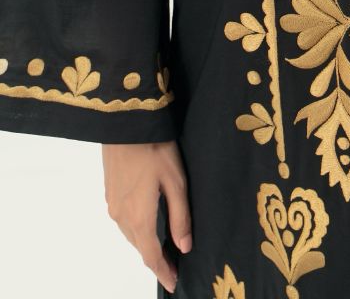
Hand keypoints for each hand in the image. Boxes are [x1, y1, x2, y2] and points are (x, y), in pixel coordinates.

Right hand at [102, 141, 191, 293]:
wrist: (126, 122)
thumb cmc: (154, 149)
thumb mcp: (176, 182)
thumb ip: (180, 216)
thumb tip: (184, 246)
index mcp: (139, 217)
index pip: (150, 255)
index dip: (163, 271)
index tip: (173, 283)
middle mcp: (121, 216)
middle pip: (139, 246)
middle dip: (156, 259)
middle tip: (173, 266)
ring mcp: (112, 204)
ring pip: (130, 234)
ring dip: (145, 243)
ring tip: (163, 248)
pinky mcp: (110, 192)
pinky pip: (124, 220)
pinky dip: (137, 229)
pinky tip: (148, 223)